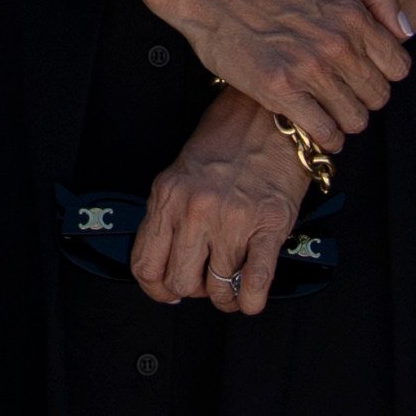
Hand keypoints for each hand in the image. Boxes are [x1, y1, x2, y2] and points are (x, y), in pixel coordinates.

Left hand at [130, 85, 320, 314]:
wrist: (270, 115)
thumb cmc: (228, 141)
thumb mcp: (182, 173)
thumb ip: (170, 214)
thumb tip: (168, 261)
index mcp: (168, 196)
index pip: (145, 265)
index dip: (156, 289)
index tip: (167, 291)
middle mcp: (195, 210)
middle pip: (180, 282)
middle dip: (193, 290)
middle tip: (204, 282)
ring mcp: (232, 219)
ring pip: (218, 289)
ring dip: (225, 297)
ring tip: (231, 286)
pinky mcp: (269, 225)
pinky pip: (255, 282)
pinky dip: (250, 300)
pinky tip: (250, 298)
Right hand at [133, 0, 413, 152]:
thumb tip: (405, 30)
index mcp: (353, 15)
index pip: (398, 66)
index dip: (383, 72)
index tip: (364, 71)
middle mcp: (336, 44)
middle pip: (378, 96)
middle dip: (364, 96)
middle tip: (343, 91)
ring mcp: (308, 69)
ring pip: (355, 119)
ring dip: (346, 119)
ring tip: (330, 110)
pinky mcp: (279, 91)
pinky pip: (323, 131)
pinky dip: (326, 136)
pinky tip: (317, 126)